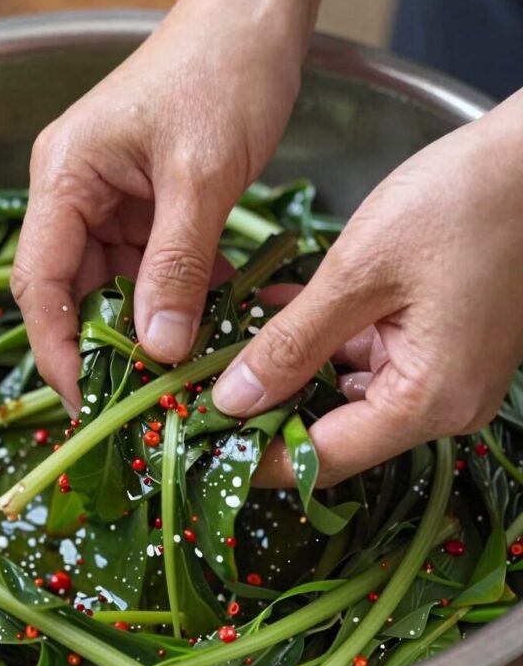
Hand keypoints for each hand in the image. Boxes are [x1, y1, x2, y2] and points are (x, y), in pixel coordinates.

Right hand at [12, 0, 330, 413]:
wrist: (254, 19)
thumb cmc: (222, 74)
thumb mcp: (200, 177)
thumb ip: (176, 264)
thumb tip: (156, 347)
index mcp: (64, 178)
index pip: (39, 280)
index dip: (55, 347)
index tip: (85, 403)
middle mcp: (75, 194)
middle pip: (72, 290)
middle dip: (105, 345)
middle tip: (141, 400)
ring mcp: (111, 201)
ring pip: (115, 285)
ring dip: (147, 325)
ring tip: (180, 371)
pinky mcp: (147, 206)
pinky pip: (150, 267)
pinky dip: (175, 297)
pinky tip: (208, 321)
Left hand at [213, 89, 522, 485]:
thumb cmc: (460, 205)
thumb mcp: (358, 275)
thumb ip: (293, 344)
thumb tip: (234, 400)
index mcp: (427, 400)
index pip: (325, 459)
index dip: (259, 457)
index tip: (206, 444)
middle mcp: (441, 403)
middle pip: (335, 430)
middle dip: (269, 409)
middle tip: (205, 388)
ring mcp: (442, 374)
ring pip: (344, 392)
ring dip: (290, 368)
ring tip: (230, 345)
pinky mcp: (438, 344)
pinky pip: (366, 357)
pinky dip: (322, 339)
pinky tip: (278, 311)